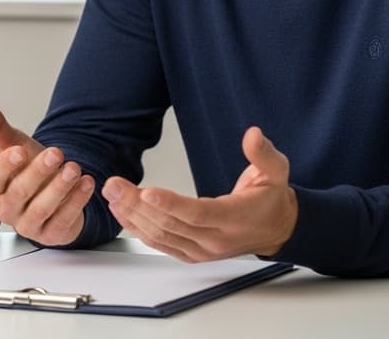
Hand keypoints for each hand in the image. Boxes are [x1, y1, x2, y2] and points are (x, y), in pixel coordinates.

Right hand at [0, 97, 94, 245]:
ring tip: (75, 168)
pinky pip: (63, 221)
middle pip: (19, 193)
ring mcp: (28, 225)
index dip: (6, 165)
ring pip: (41, 209)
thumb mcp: (14, 144)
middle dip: (38, 173)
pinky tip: (87, 183)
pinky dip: (77, 202)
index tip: (21, 150)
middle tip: (56, 153)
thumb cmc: (29, 167)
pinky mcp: (50, 234)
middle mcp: (8, 209)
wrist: (56, 190)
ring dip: (59, 188)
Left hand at [103, 126, 297, 261]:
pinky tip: (122, 212)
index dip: (172, 204)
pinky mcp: (191, 253)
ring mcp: (201, 250)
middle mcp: (215, 240)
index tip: (147, 192)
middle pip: (171, 225)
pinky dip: (138, 229)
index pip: (199, 214)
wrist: (276, 229)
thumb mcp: (277, 170)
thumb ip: (263, 153)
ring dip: (132, 216)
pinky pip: (160, 244)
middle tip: (114, 185)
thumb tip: (252, 134)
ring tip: (112, 194)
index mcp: (235, 219)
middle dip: (138, 204)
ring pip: (161, 236)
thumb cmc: (271, 199)